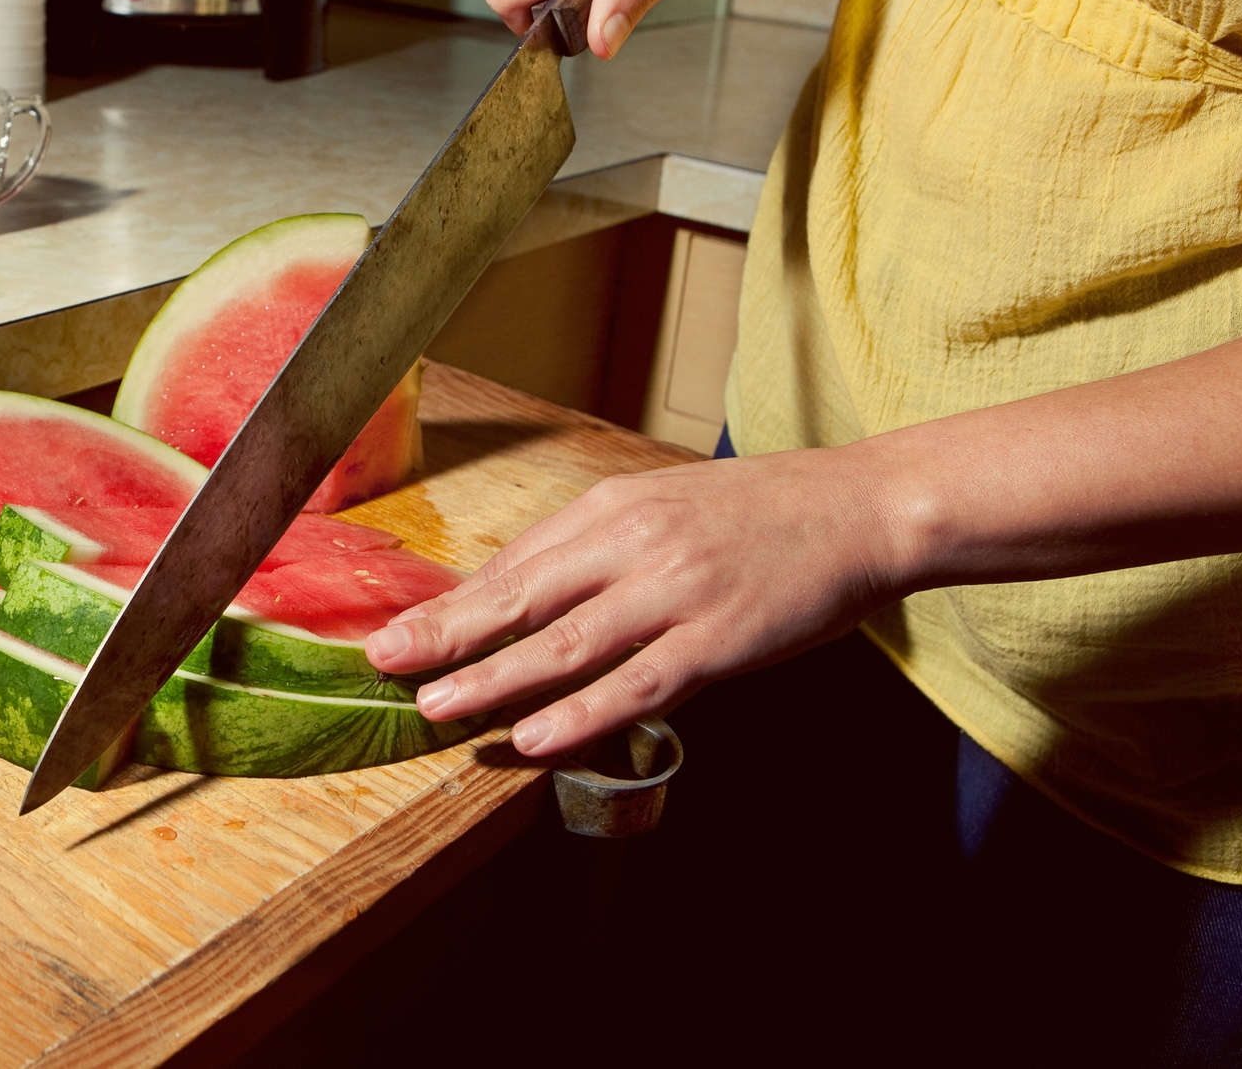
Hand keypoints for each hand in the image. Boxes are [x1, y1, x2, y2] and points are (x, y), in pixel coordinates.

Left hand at [364, 447, 912, 756]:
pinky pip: (636, 684)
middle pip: (518, 596)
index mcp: (610, 509)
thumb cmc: (759, 512)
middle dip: (443, 634)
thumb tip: (520, 587)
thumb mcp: (663, 505)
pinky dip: (581, 712)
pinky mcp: (717, 640)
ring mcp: (673, 593)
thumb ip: (595, 547)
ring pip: (565, 644)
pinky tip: (535, 735)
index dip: (449, 605)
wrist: (859, 507)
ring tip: (436, 705)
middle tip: (383, 664)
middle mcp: (631, 544)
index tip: (396, 633)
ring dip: (493, 678)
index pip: (511, 565)